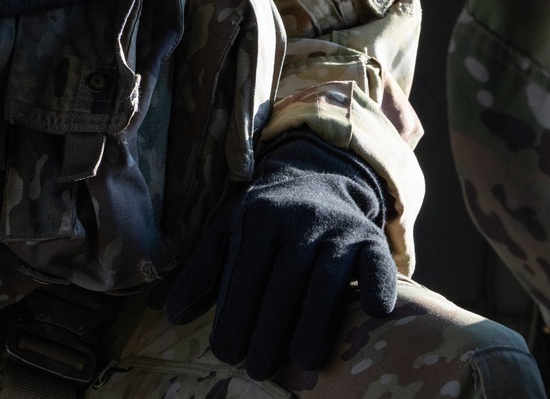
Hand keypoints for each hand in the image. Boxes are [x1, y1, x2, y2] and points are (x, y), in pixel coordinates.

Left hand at [166, 135, 397, 379]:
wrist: (322, 178)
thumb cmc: (269, 217)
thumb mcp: (231, 229)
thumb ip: (204, 270)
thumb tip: (172, 316)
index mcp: (261, 215)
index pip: (246, 272)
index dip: (234, 315)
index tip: (226, 354)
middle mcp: (301, 217)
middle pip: (284, 282)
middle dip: (268, 331)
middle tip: (257, 370)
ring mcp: (339, 228)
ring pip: (326, 281)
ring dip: (314, 325)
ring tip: (300, 363)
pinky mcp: (371, 239)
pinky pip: (378, 264)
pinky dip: (377, 287)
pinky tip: (372, 314)